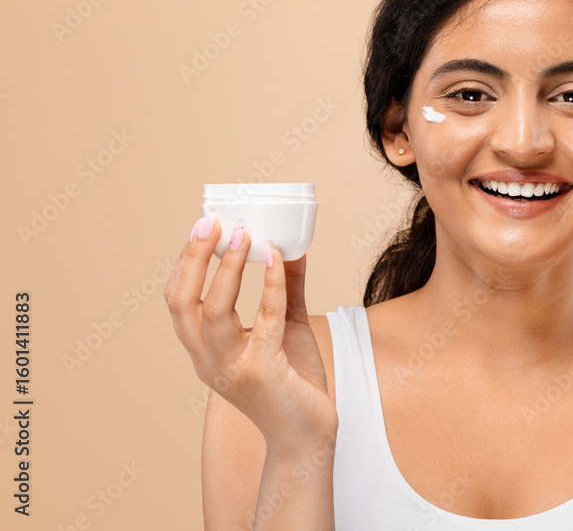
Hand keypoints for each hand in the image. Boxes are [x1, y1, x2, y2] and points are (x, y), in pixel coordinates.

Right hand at [164, 213, 336, 450]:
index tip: (202, 226)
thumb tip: (289, 246)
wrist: (308, 434)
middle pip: (182, 302)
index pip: (178, 302)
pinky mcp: (262, 371)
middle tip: (212, 222)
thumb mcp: (286, 325)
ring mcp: (231, 368)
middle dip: (193, 258)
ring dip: (228, 268)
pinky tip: (279, 260)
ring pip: (213, 311)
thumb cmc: (294, 382)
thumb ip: (285, 288)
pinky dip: (271, 285)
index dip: (185, 263)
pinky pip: (264, 320)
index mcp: (204, 350)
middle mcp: (208, 360)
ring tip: (244, 235)